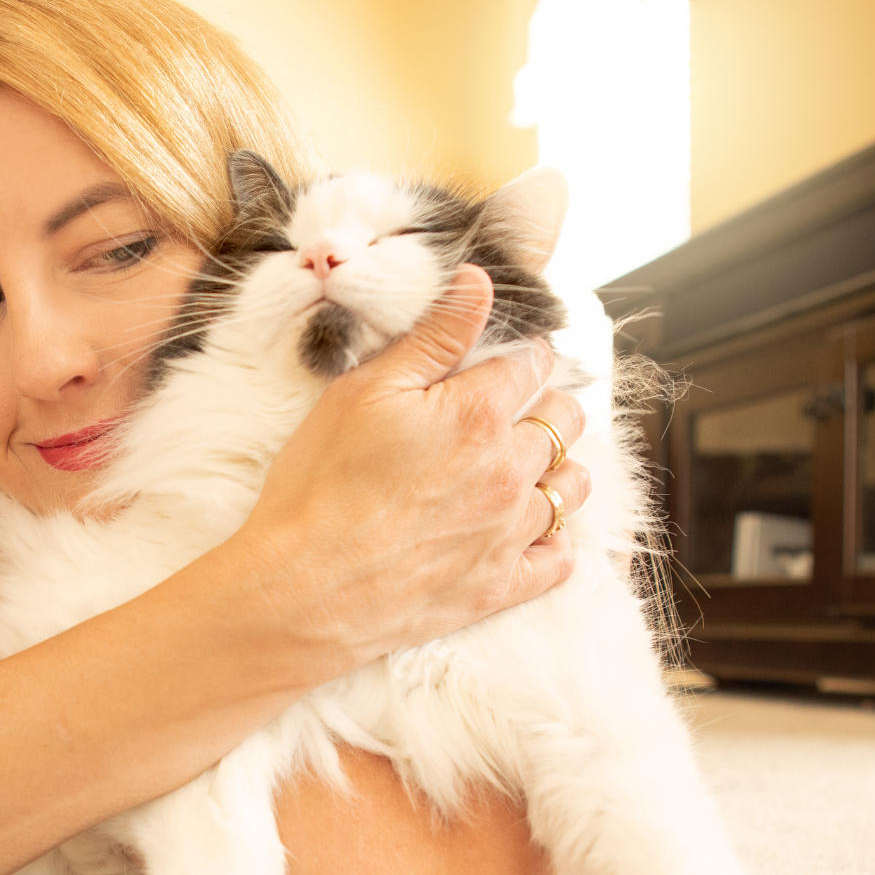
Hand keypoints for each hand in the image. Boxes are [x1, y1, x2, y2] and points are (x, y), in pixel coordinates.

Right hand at [234, 264, 590, 682]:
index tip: (501, 361)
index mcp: (478, 415)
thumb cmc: (319, 488)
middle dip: (545, 405)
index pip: (533, 364)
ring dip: (557, 469)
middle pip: (565, 421)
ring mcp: (510, 533)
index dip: (520, 354)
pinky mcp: (499, 586)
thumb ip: (431, 336)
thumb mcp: (361, 392)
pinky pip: (560, 559)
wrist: (301, 591)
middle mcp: (510, 471)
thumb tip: (478, 283)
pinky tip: (525, 530)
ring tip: (520, 468)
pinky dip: (554, 540)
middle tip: (506, 412)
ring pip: (573, 487)